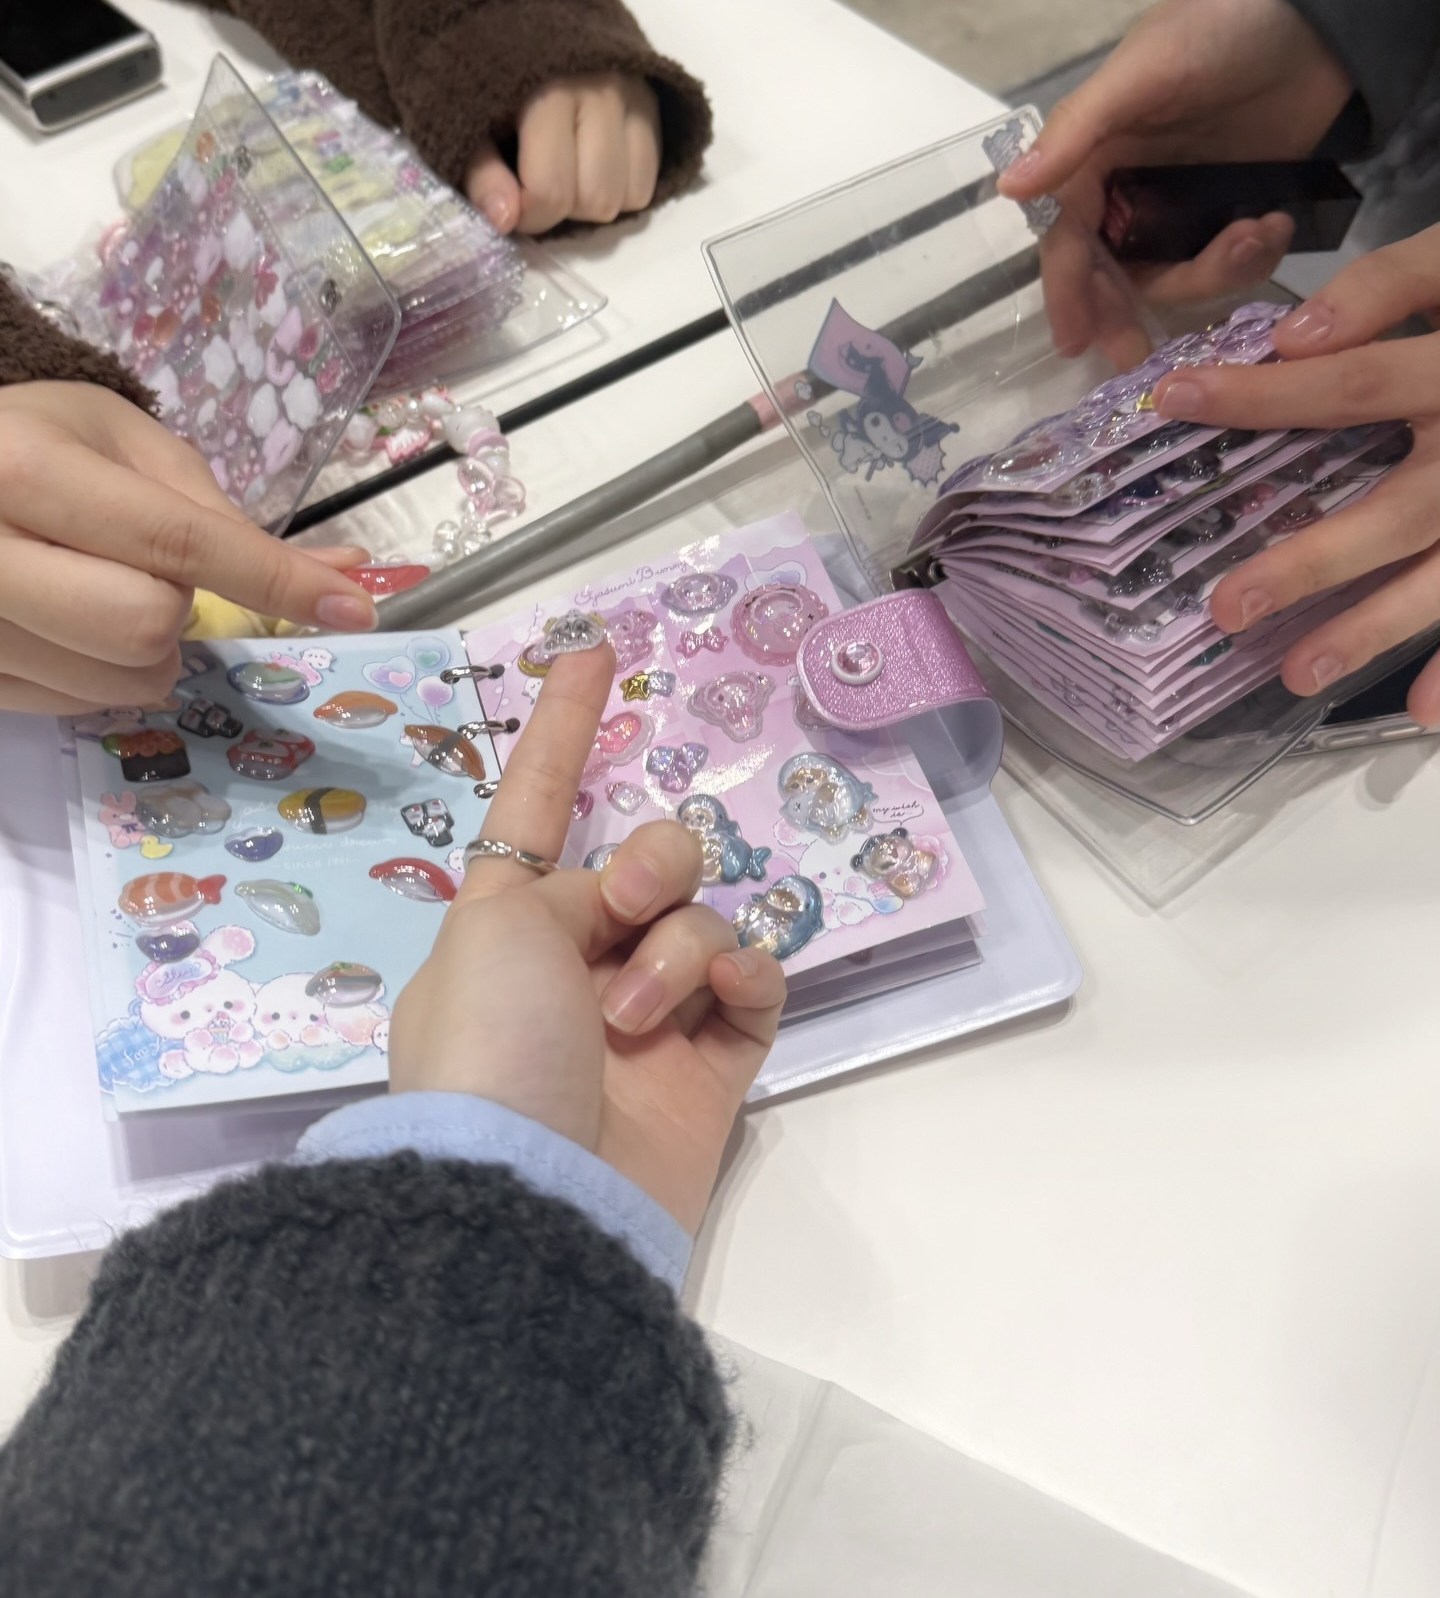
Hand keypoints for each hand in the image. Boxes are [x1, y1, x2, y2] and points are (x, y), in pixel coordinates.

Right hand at [0, 382, 375, 714]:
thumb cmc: (29, 442)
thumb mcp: (119, 441)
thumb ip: (217, 510)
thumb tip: (340, 573)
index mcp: (24, 470)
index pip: (177, 541)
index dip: (274, 579)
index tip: (353, 607)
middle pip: (145, 625)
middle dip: (177, 610)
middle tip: (146, 570)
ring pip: (116, 679)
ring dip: (142, 650)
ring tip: (96, 589)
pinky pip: (70, 706)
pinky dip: (96, 674)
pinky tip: (64, 623)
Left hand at [389, 645, 786, 1232]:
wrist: (534, 1200)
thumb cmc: (489, 1048)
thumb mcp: (491, 930)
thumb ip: (554, 879)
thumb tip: (611, 921)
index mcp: (504, 925)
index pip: (536, 805)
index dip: (560, 728)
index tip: (592, 651)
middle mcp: (577, 962)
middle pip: (650, 858)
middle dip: (652, 862)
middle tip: (630, 902)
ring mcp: (650, 1017)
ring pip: (704, 918)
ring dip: (676, 946)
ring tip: (635, 1012)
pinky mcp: (712, 1069)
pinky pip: (753, 981)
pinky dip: (740, 974)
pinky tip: (717, 999)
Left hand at [465, 73, 661, 235]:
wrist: (520, 6)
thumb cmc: (484, 68)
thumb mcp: (463, 116)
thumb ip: (480, 171)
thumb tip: (503, 221)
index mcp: (547, 93)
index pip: (552, 190)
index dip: (528, 216)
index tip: (508, 205)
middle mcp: (601, 92)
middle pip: (598, 200)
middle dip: (564, 210)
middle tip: (537, 188)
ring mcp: (634, 95)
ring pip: (631, 194)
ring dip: (596, 200)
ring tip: (567, 175)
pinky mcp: (652, 100)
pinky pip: (649, 176)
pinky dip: (621, 187)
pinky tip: (591, 166)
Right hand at [998, 0, 1353, 366]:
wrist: (1320, 15)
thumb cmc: (1220, 30)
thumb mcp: (1144, 71)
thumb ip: (1078, 131)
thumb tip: (1008, 189)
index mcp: (1094, 154)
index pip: (1069, 235)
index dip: (1068, 288)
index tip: (1074, 341)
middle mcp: (1130, 186)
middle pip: (1113, 270)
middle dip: (1124, 311)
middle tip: (1136, 353)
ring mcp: (1183, 203)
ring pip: (1175, 272)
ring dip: (1210, 272)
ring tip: (1254, 235)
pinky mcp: (1232, 209)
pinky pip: (1228, 261)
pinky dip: (1249, 256)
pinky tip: (1273, 223)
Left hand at [1151, 231, 1439, 722]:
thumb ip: (1391, 286)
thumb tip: (1296, 335)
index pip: (1353, 388)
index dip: (1264, 395)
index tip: (1173, 400)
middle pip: (1398, 513)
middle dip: (1314, 564)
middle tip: (1227, 606)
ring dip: (1376, 630)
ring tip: (1295, 674)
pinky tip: (1424, 709)